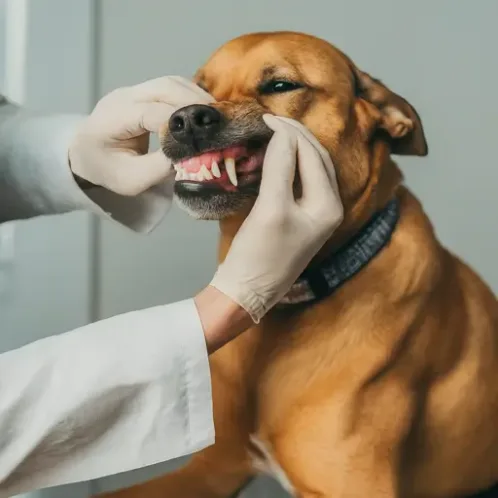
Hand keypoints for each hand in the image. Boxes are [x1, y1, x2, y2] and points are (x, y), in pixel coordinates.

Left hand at [69, 76, 211, 195]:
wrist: (87, 154)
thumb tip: (191, 156)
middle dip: (195, 104)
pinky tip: (204, 114)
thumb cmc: (107, 170)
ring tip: (216, 119)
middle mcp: (124, 96)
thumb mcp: (131, 180)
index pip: (152, 112)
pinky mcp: (145, 92)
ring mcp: (134, 90)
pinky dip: (192, 96)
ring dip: (197, 97)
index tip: (203, 139)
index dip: (180, 123)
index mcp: (113, 117)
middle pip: (165, 87)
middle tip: (219, 124)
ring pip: (172, 82)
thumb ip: (159, 168)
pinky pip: (173, 86)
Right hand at [209, 115, 343, 322]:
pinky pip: (297, 183)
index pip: (313, 155)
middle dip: (295, 137)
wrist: (245, 293)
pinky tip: (271, 158)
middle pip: (316, 159)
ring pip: (308, 170)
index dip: (290, 133)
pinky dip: (285, 166)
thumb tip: (282, 134)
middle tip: (268, 120)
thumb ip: (280, 167)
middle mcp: (327, 208)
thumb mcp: (271, 208)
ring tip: (270, 133)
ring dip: (291, 149)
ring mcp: (313, 215)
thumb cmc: (258, 256)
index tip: (264, 116)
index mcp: (328, 206)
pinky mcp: (297, 220)